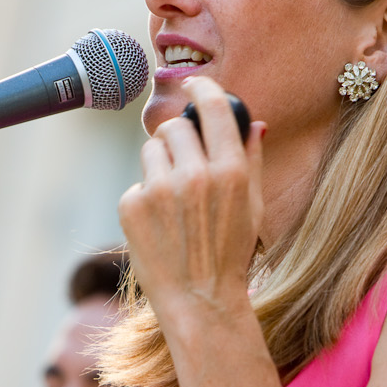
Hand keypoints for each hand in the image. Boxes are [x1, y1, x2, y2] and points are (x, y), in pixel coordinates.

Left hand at [118, 76, 266, 330]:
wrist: (199, 301)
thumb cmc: (230, 254)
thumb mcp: (252, 207)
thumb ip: (251, 160)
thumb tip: (254, 124)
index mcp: (229, 171)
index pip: (212, 106)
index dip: (201, 88)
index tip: (193, 85)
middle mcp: (194, 176)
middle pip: (174, 127)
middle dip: (178, 138)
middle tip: (184, 165)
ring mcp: (159, 190)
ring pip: (151, 150)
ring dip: (160, 165)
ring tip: (173, 201)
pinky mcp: (132, 206)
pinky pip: (137, 183)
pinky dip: (145, 197)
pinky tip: (160, 225)